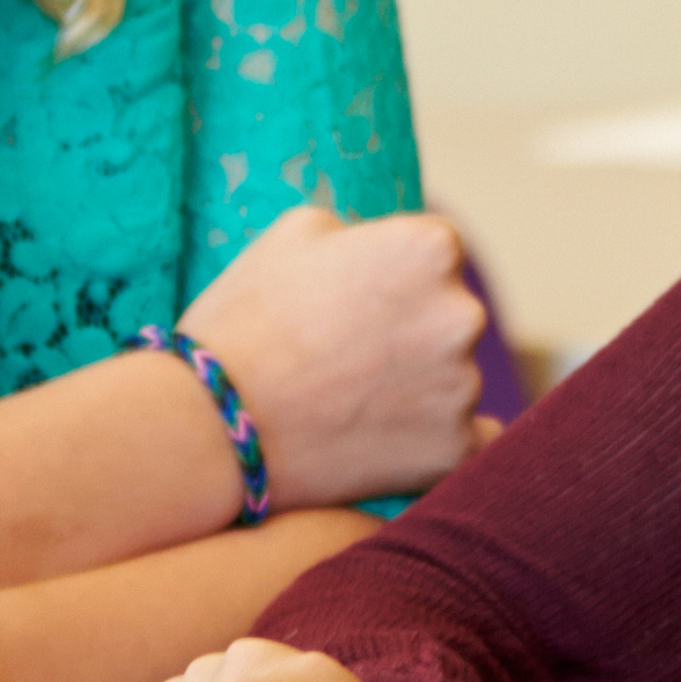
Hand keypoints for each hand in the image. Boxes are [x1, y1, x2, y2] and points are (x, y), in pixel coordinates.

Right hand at [180, 201, 490, 502]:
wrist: (212, 424)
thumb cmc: (246, 319)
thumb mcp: (296, 232)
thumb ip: (363, 229)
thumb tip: (388, 246)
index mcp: (430, 249)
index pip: (434, 255)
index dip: (391, 279)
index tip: (354, 303)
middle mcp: (462, 314)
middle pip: (450, 317)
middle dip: (412, 333)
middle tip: (347, 358)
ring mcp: (462, 388)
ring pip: (454, 381)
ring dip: (419, 389)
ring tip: (346, 404)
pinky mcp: (452, 451)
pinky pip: (468, 442)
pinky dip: (437, 442)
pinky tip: (390, 442)